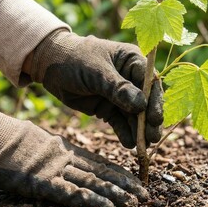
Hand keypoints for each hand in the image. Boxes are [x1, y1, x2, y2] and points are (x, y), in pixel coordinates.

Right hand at [0, 105, 147, 206]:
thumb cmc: (13, 139)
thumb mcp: (44, 143)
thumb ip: (61, 153)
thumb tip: (78, 162)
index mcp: (67, 150)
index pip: (100, 163)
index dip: (121, 174)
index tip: (138, 182)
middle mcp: (66, 159)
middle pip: (101, 174)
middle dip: (125, 186)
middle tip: (145, 196)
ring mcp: (54, 170)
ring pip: (91, 182)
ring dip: (113, 194)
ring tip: (133, 202)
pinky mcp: (40, 182)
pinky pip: (68, 192)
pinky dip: (88, 200)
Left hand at [28, 29, 162, 147]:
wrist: (51, 67)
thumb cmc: (75, 59)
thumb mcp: (97, 72)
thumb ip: (118, 89)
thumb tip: (141, 105)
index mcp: (132, 61)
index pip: (150, 82)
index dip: (154, 101)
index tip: (156, 119)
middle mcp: (131, 79)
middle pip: (145, 101)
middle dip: (149, 120)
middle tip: (152, 138)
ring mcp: (120, 95)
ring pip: (134, 115)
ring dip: (139, 130)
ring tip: (143, 146)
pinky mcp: (109, 108)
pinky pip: (120, 122)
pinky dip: (124, 133)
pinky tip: (129, 144)